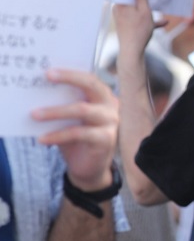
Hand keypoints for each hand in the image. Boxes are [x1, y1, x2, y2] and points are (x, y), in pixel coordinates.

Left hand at [33, 70, 118, 189]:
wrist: (89, 168)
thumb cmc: (77, 139)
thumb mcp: (69, 119)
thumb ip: (62, 104)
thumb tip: (38, 92)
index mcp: (102, 96)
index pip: (89, 78)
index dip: (70, 73)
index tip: (48, 71)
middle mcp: (110, 105)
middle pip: (92, 86)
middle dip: (69, 79)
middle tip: (47, 77)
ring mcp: (111, 122)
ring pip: (83, 110)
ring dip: (55, 111)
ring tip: (35, 114)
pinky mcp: (106, 139)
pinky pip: (78, 133)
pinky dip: (58, 135)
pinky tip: (42, 139)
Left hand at [112, 0, 161, 62]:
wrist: (132, 51)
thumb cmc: (138, 31)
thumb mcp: (144, 11)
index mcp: (120, 3)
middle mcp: (119, 9)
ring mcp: (122, 17)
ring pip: (136, 8)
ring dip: (149, 9)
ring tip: (160, 8)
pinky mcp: (126, 25)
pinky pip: (137, 18)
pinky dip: (148, 19)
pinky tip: (163, 22)